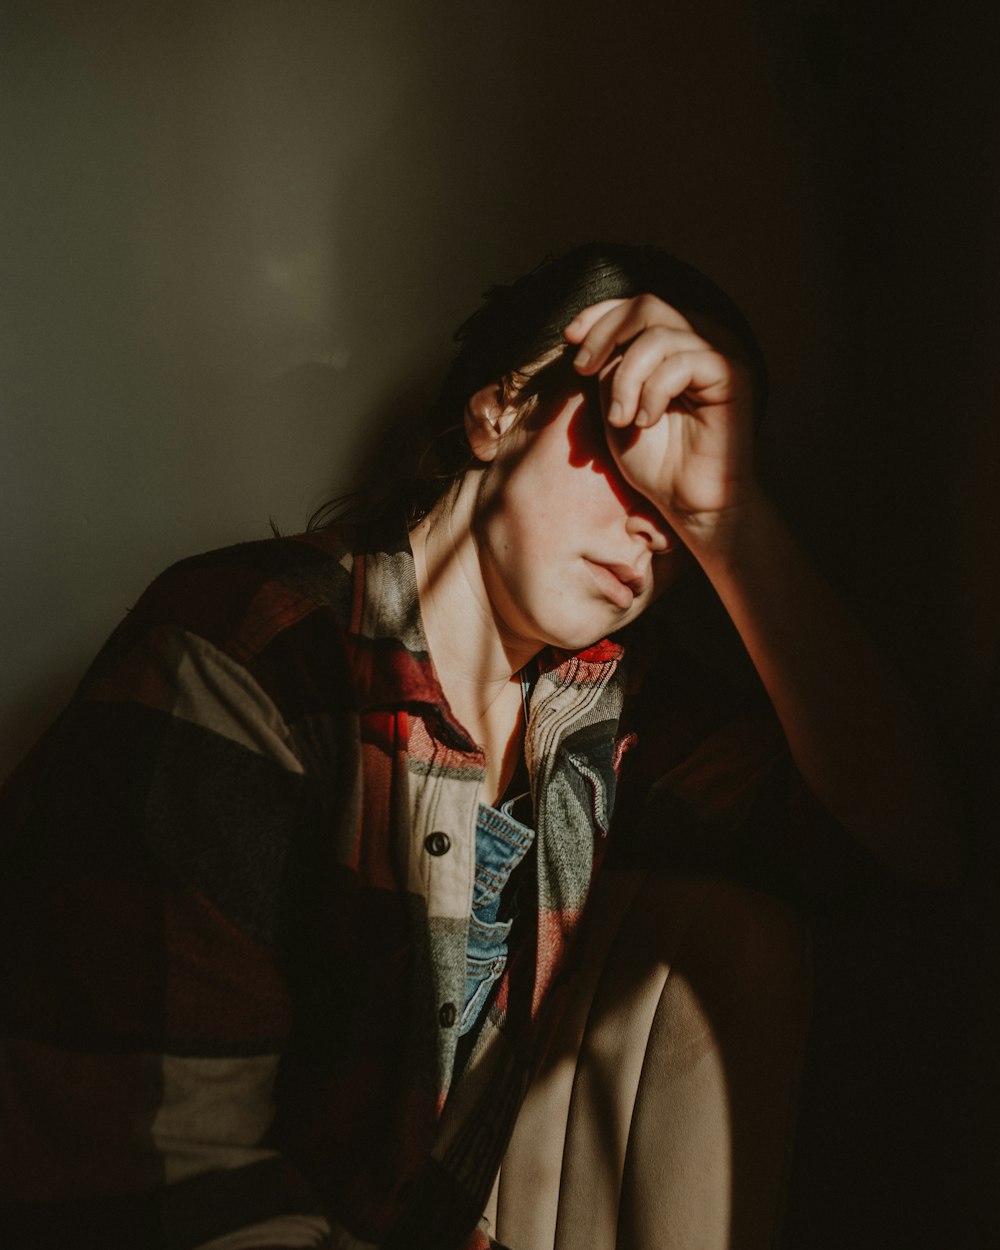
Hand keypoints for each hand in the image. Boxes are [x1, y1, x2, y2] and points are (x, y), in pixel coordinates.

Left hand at [564, 295, 758, 542]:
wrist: (687, 502)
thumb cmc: (655, 459)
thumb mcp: (616, 401)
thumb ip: (610, 364)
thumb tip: (588, 333)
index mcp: (677, 341)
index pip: (637, 305)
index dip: (599, 315)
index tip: (569, 340)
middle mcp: (702, 339)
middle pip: (646, 306)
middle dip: (605, 337)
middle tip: (583, 373)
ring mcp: (720, 353)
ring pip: (658, 335)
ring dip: (626, 378)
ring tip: (620, 418)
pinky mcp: (732, 374)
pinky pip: (680, 362)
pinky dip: (653, 392)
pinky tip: (646, 421)